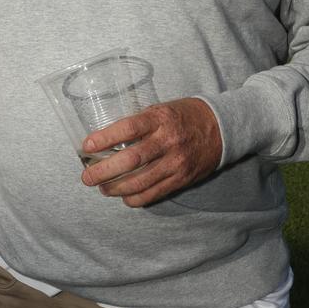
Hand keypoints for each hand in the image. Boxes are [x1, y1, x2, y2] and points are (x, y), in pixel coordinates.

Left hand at [80, 97, 221, 206]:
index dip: (105, 138)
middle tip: (87, 177)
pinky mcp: (182, 179)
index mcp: (160, 119)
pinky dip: (136, 198)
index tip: (86, 146)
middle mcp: (168, 141)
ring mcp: (176, 162)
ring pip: (140, 181)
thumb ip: (139, 123)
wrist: (222, 127)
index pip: (128, 128)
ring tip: (102, 188)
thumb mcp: (161, 109)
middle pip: (131, 159)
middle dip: (104, 170)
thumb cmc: (184, 116)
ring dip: (116, 187)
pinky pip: (155, 193)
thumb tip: (107, 138)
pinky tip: (124, 197)